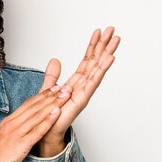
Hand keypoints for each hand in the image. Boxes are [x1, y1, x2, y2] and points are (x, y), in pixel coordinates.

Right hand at [0, 85, 69, 161]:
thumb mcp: (3, 137)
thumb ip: (14, 129)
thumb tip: (25, 125)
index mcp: (8, 121)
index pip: (28, 104)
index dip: (43, 95)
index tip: (55, 88)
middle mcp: (12, 124)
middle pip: (34, 106)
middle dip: (51, 96)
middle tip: (65, 87)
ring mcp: (16, 133)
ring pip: (37, 115)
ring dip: (53, 104)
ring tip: (65, 96)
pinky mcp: (20, 145)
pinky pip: (37, 131)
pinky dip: (48, 121)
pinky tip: (57, 113)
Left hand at [36, 26, 120, 156]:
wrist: (47, 132)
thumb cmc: (50, 114)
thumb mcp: (48, 89)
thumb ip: (52, 75)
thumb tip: (55, 60)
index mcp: (76, 81)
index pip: (87, 59)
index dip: (93, 45)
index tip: (99, 31)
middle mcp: (83, 85)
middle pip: (96, 61)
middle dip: (104, 45)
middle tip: (112, 29)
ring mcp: (84, 92)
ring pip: (98, 69)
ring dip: (107, 54)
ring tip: (115, 41)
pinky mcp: (82, 99)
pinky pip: (93, 82)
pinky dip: (101, 70)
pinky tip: (109, 59)